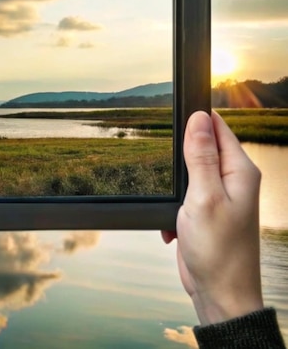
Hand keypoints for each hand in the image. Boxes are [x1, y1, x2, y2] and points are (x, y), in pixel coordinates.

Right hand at [162, 110, 262, 324]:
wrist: (219, 295)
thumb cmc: (219, 253)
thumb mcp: (204, 197)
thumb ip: (200, 156)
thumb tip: (199, 119)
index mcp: (240, 172)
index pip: (218, 128)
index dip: (197, 120)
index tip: (176, 118)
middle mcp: (234, 181)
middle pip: (202, 148)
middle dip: (180, 157)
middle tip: (175, 174)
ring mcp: (220, 197)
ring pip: (188, 172)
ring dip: (174, 186)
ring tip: (176, 203)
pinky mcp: (206, 212)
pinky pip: (183, 195)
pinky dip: (173, 206)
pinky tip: (175, 222)